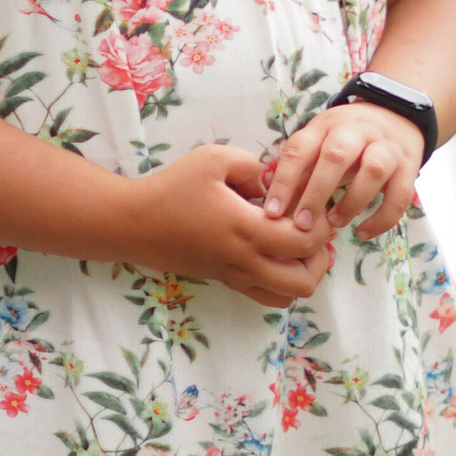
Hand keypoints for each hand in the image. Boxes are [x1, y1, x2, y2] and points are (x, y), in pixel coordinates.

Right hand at [118, 146, 334, 307]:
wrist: (133, 224)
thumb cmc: (171, 188)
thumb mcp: (212, 158)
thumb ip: (251, 164)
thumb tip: (271, 182)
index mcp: (246, 229)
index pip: (305, 242)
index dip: (322, 226)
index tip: (316, 206)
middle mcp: (244, 260)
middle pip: (303, 282)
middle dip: (320, 260)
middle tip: (316, 233)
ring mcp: (234, 276)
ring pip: (286, 297)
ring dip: (302, 275)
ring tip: (299, 250)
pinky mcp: (224, 281)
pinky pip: (264, 295)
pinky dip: (280, 282)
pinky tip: (274, 255)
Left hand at [265, 103, 423, 244]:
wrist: (396, 113)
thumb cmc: (346, 138)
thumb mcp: (319, 143)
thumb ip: (300, 171)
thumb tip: (273, 210)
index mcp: (325, 126)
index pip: (300, 149)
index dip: (284, 181)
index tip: (272, 213)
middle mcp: (356, 132)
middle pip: (336, 156)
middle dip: (317, 193)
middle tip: (302, 224)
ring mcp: (385, 147)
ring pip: (373, 171)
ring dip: (351, 202)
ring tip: (335, 223)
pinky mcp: (409, 165)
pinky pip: (400, 194)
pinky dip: (382, 217)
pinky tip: (363, 232)